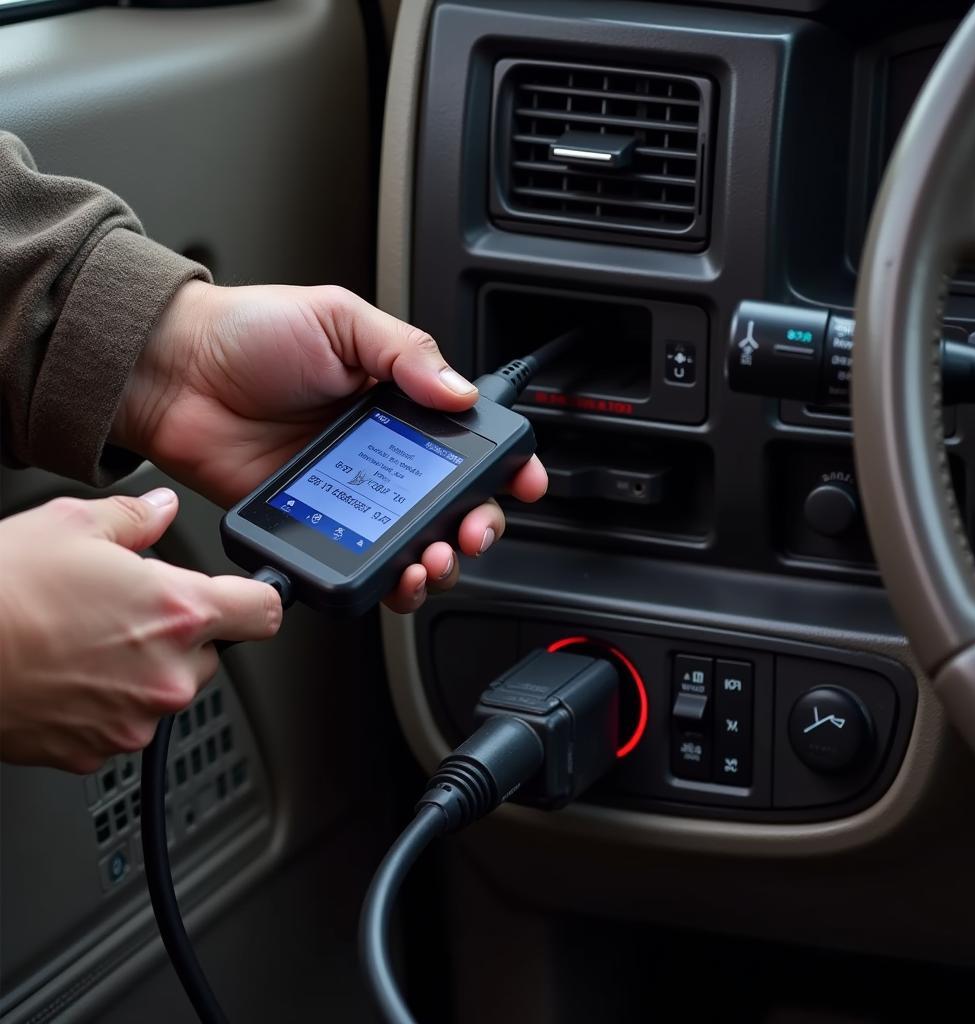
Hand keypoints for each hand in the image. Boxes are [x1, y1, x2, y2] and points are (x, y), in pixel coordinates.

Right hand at [0, 489, 280, 772]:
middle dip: (180, 632)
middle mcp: (168, 675)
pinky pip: (123, 722)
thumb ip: (137, 518)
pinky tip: (65, 672)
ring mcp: (134, 720)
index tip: (244, 595)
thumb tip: (162, 510)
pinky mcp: (97, 751)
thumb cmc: (1, 593)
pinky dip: (106, 702)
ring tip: (83, 640)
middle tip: (125, 611)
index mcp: (180, 613)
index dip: (254, 597)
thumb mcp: (71, 526)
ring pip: (166, 689)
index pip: (264, 611)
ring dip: (142, 669)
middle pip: (210, 652)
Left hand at [113, 282, 546, 611]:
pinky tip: (394, 577)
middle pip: (453, 504)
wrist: (174, 373)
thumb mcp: (340, 320)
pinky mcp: (319, 525)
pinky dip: (387, 581)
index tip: (524, 481)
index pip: (469, 440)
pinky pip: (363, 563)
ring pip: (416, 543)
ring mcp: (353, 494)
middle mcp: (384, 453)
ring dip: (439, 563)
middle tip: (472, 532)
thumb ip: (406, 353)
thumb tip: (461, 394)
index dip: (506, 465)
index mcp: (399, 401)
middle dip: (478, 526)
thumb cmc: (250, 334)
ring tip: (434, 561)